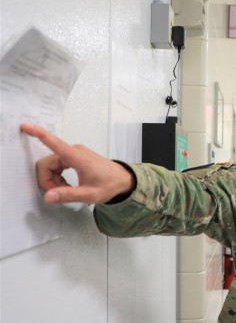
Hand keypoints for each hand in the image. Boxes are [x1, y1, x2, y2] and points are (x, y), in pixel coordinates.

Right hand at [20, 123, 134, 203]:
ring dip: (53, 180)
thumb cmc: (110, 185)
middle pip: (46, 163)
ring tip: (67, 189)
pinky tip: (67, 184)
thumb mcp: (90, 195)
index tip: (25, 126)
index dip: (38, 134)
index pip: (54, 143)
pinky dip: (57, 176)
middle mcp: (74, 151)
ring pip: (50, 165)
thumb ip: (69, 195)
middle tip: (59, 193)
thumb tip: (49, 196)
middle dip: (47, 180)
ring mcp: (74, 153)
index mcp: (77, 157)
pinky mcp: (75, 156)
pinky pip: (57, 165)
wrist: (124, 180)